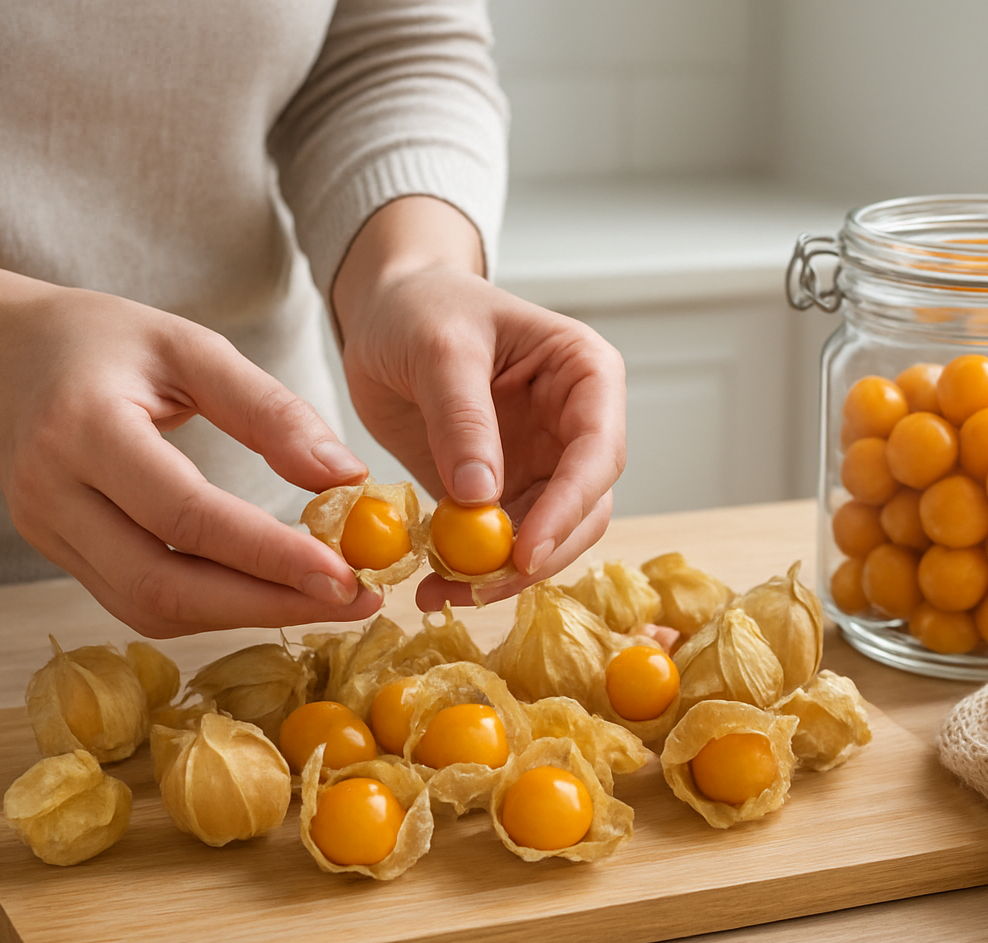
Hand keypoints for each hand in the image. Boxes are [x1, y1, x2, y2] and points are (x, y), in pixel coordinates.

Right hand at [0, 241, 381, 635]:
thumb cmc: (99, 339)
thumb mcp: (189, 346)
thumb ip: (269, 410)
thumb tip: (346, 476)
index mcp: (83, 427)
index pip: (185, 514)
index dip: (268, 553)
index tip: (346, 573)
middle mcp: (53, 492)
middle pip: (164, 582)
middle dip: (268, 603)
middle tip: (356, 602)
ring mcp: (46, 532)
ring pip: (150, 606)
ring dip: (244, 615)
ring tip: (325, 601)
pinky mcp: (55, 554)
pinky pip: (136, 602)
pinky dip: (209, 608)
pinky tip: (266, 593)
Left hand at [332, 198, 626, 609]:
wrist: (387, 308)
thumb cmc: (422, 306)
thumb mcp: (439, 349)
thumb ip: (462, 419)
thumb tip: (481, 497)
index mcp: (587, 374)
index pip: (599, 450)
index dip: (569, 506)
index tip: (526, 552)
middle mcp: (578, 426)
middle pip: (585, 508)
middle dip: (537, 554)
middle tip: (477, 588)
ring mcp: (545, 463)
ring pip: (549, 537)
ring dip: (501, 574)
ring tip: (440, 591)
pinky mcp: (506, 491)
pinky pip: (503, 543)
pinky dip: (473, 570)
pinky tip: (434, 582)